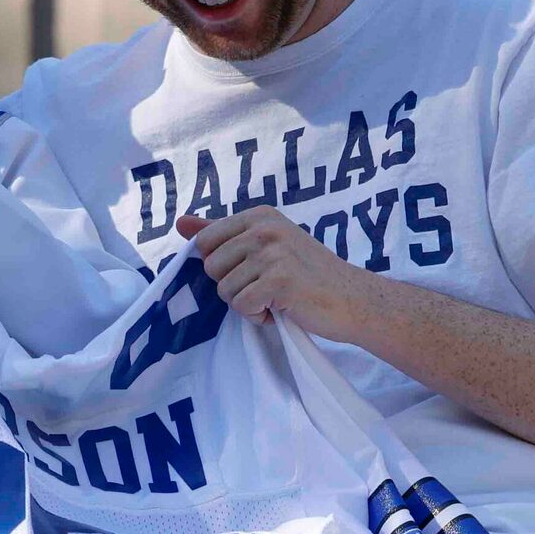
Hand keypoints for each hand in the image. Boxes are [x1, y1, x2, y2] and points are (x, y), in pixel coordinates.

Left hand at [180, 207, 358, 333]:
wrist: (354, 299)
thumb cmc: (309, 275)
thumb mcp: (267, 245)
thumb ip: (222, 234)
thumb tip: (180, 224)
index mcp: (260, 216)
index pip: (206, 241)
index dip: (223, 266)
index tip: (253, 270)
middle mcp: (265, 228)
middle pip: (211, 268)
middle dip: (234, 286)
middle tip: (268, 287)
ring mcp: (273, 252)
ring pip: (225, 290)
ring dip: (248, 304)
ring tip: (278, 298)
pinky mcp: (279, 280)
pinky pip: (242, 306)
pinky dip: (259, 317)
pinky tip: (282, 309)